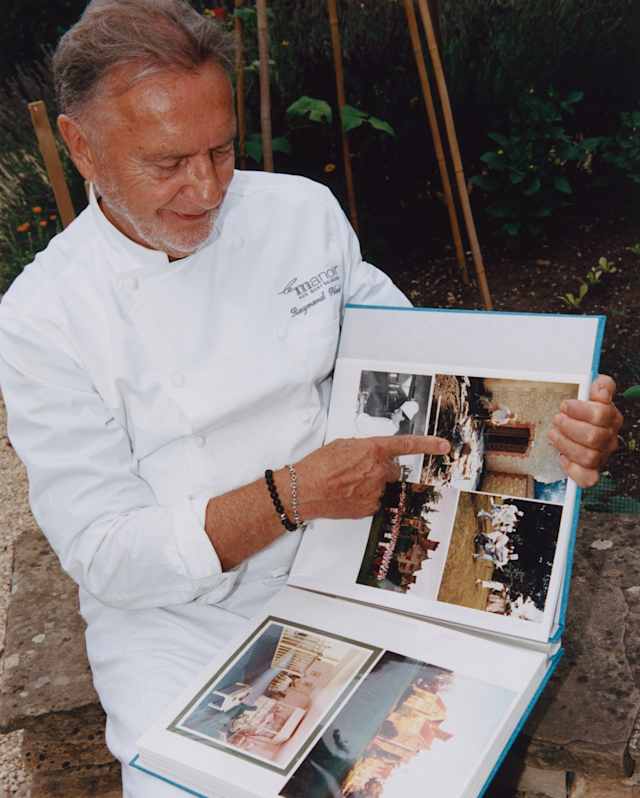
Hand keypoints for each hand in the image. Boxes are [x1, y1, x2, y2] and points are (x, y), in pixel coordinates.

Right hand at [295, 435, 449, 520]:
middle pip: (392, 470)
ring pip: (382, 486)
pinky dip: (364, 497)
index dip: (428, 444)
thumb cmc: (318, 465)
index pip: (407, 445)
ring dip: (370, 484)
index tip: (443, 446)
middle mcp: (379, 471)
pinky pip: (374, 500)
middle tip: (358, 470)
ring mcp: (376, 491)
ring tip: (346, 483)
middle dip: (381, 469)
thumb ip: (365, 448)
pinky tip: (347, 494)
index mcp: (374, 450)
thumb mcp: (343, 445)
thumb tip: (373, 454)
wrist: (304, 490)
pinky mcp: (370, 508)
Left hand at [548, 374, 622, 487]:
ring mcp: (601, 456)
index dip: (579, 410)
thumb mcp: (590, 394)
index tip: (565, 405)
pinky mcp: (591, 471)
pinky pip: (587, 478)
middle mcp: (609, 439)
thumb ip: (600, 386)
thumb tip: (602, 387)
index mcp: (611, 418)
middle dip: (569, 427)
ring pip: (588, 457)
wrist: (575, 429)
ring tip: (554, 434)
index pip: (601, 414)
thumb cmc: (582, 412)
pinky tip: (562, 457)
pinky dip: (572, 469)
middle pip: (594, 436)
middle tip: (557, 420)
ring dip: (565, 445)